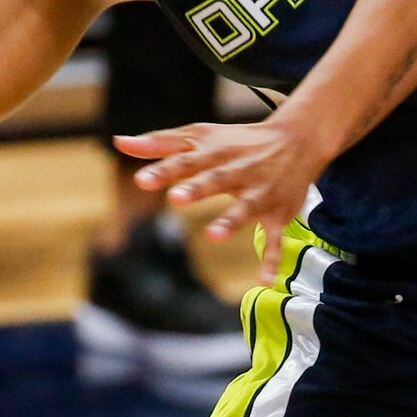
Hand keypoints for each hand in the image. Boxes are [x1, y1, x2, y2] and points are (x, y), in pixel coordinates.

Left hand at [118, 116, 330, 277]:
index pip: (185, 161)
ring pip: (245, 208)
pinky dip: (272, 259)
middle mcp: (237, 171)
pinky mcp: (278, 214)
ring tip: (213, 235)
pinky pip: (276, 239)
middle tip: (176, 198)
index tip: (143, 180)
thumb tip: (119, 142)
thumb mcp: (199, 135)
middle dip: (197, 189)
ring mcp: (259, 193)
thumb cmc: (237, 141)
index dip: (164, 171)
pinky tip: (264, 281)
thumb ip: (160, 142)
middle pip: (215, 180)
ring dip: (231, 221)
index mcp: (214, 153)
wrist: (297, 139)